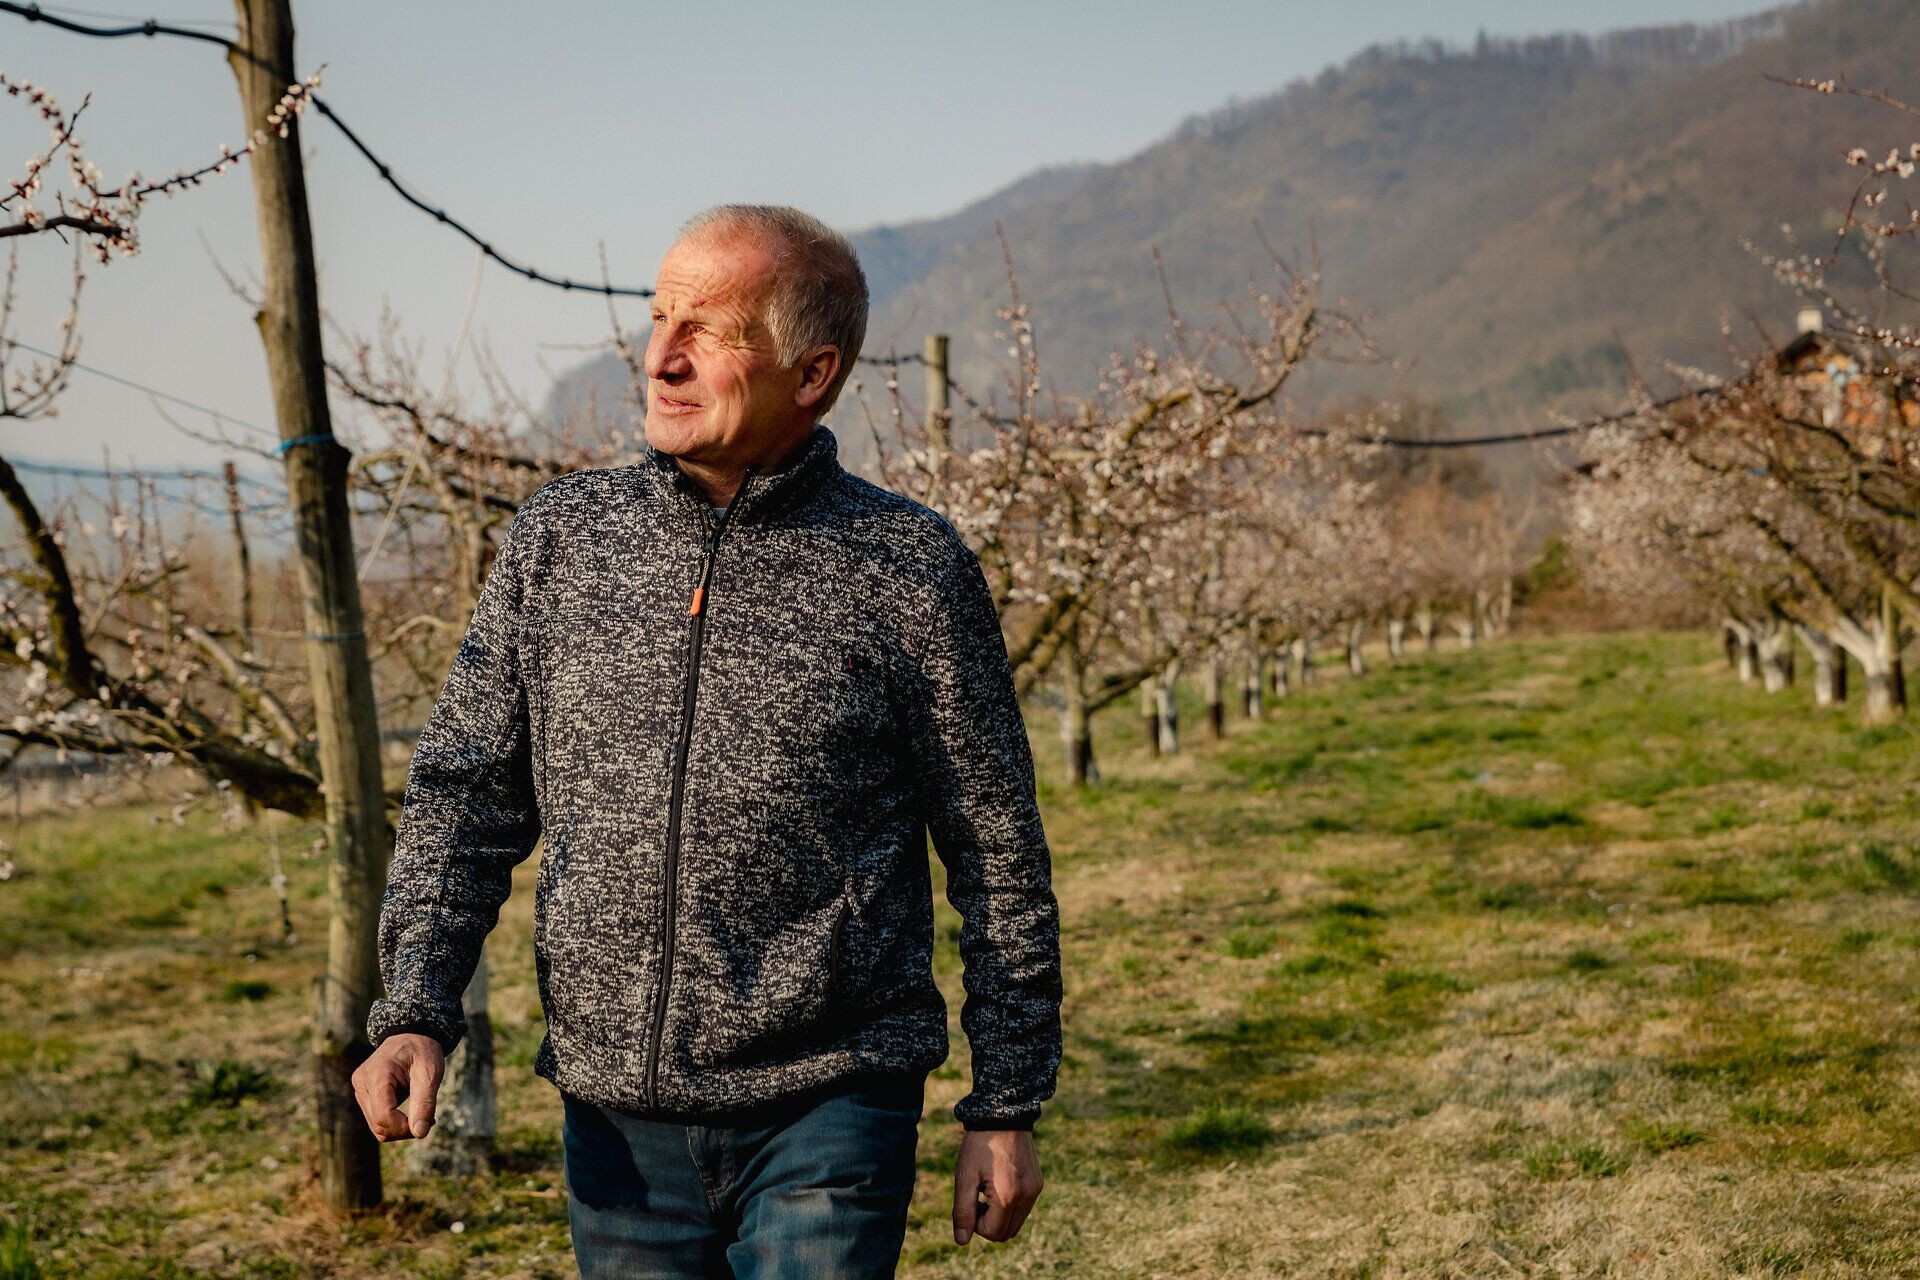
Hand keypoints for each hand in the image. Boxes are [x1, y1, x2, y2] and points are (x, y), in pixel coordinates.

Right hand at [351, 1032, 444, 1141]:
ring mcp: (360, 1089)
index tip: (427, 1122)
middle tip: (429, 1119)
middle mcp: (362, 1083)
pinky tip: (410, 1113)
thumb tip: (420, 1133)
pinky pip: (376, 1119)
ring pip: (377, 1126)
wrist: (411, 1035)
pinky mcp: (363, 1094)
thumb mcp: (430, 1073)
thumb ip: (425, 1103)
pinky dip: (394, 1123)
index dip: (404, 1127)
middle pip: (379, 1125)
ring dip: (400, 1128)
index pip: (383, 1116)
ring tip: (421, 1114)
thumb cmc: (422, 1051)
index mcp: (377, 1074)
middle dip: (405, 1129)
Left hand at [952, 1128, 1042, 1244]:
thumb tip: (962, 1241)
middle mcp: (1026, 1196)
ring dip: (999, 1216)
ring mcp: (1034, 1190)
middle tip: (978, 1197)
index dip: (975, 1223)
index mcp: (1007, 1197)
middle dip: (988, 1223)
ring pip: (1016, 1224)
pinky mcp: (1037, 1183)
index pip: (991, 1233)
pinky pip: (1024, 1209)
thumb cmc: (979, 1146)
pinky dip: (1010, 1206)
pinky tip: (999, 1183)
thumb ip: (963, 1211)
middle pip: (1006, 1234)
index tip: (971, 1200)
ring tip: (988, 1190)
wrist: (1002, 1115)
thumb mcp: (965, 1177)